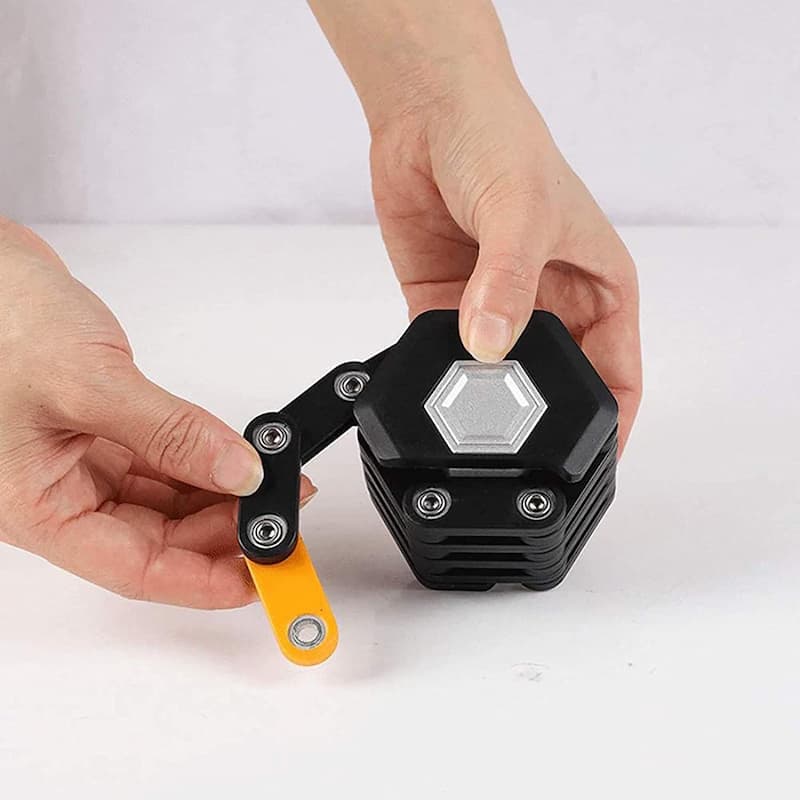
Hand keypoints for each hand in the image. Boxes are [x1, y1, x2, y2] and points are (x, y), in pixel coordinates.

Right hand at [0, 220, 314, 607]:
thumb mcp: (89, 382)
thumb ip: (171, 432)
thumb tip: (239, 472)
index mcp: (38, 507)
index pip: (135, 570)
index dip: (203, 582)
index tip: (259, 578)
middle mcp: (60, 495)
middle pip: (155, 541)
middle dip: (223, 534)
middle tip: (279, 519)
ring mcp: (82, 466)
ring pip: (163, 506)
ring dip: (219, 500)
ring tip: (270, 488)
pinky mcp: (101, 435)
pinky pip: (161, 467)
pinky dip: (201, 466)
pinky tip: (236, 462)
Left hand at [370, 80, 641, 451]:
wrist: (430, 113)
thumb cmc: (502, 141)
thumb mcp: (525, 213)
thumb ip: (509, 284)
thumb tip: (490, 347)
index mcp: (598, 289)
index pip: (617, 374)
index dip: (610, 423)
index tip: (590, 464)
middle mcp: (551, 306)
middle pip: (555, 386)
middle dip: (540, 417)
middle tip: (517, 441)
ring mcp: (496, 310)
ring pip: (496, 379)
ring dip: (482, 398)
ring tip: (467, 412)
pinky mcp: (445, 307)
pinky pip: (443, 358)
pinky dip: (436, 375)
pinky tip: (429, 384)